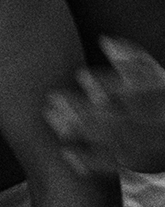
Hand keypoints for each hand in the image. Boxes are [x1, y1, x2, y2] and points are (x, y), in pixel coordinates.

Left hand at [46, 35, 164, 174]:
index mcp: (162, 99)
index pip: (138, 92)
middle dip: (85, 108)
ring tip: (53, 118)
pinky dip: (90, 161)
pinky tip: (66, 153)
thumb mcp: (157, 77)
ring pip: (114, 141)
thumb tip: (104, 40)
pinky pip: (116, 166)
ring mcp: (150, 147)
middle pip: (120, 117)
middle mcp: (157, 124)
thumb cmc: (163, 99)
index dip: (109, 83)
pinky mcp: (142, 166)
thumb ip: (133, 59)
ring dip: (82, 131)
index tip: (80, 75)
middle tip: (54, 98)